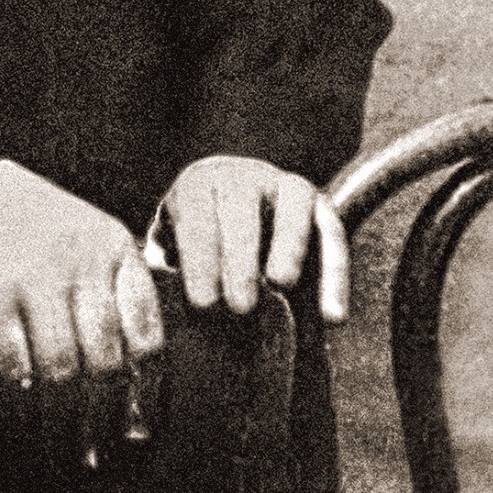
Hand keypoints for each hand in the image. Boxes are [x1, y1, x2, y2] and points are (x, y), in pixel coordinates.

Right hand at [0, 158, 164, 469]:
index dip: (147, 391)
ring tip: (60, 456)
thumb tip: (135, 380)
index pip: (146, 330)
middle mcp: (79, 259)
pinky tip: (19, 432)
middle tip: (96, 455)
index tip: (139, 430)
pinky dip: (17, 412)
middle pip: (105, 361)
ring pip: (62, 373)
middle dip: (102, 421)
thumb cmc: (27, 223)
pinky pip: (12, 370)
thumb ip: (110, 290)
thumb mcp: (83, 236)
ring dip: (62, 427)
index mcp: (112, 244)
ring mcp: (33, 275)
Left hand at [159, 155, 349, 324]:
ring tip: (281, 287)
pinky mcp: (319, 205)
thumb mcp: (173, 256)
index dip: (198, 257)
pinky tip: (333, 317)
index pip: (195, 212)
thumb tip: (157, 309)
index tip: (202, 304)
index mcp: (198, 184)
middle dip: (239, 256)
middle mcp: (241, 175)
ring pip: (293, 201)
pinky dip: (335, 273)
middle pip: (241, 203)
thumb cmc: (196, 254)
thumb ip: (165, 275)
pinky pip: (332, 231)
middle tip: (239, 307)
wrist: (233, 230)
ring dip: (289, 243)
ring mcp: (283, 184)